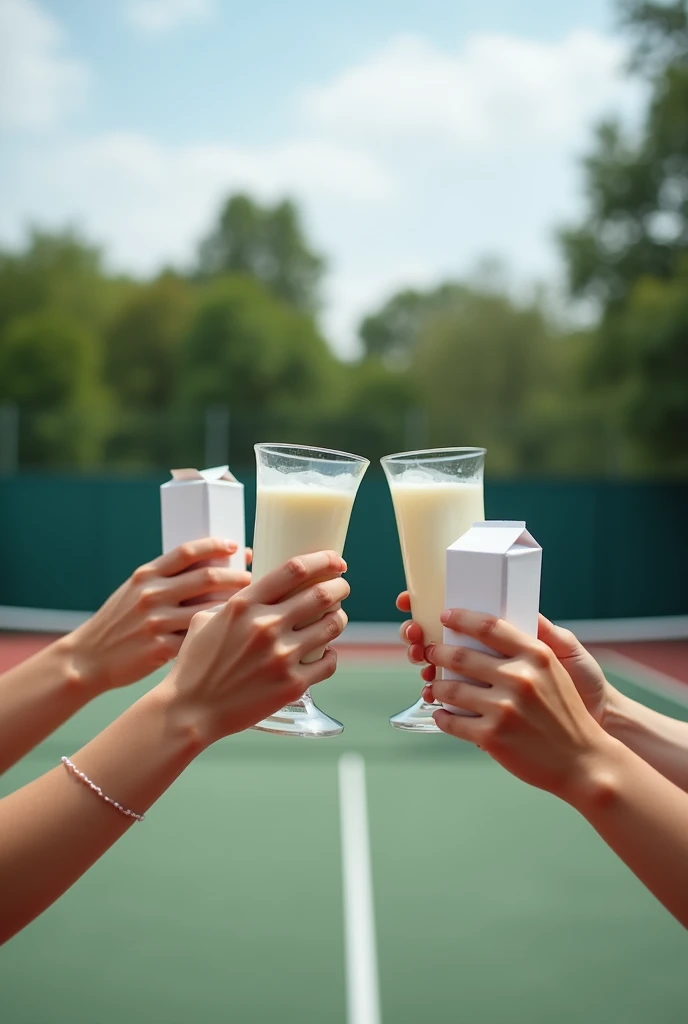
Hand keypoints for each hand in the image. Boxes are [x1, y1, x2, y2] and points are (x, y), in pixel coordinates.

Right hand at [67, 538, 251, 690]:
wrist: (89, 657)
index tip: (235, 546)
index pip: (187, 552)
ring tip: (251, 605)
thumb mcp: (133, 591)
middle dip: (236, 575)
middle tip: (251, 576)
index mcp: (146, 575)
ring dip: (234, 605)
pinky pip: (199, 638)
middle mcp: (151, 595)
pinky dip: (219, 635)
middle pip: (206, 577)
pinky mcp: (161, 648)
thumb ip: (163, 579)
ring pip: (209, 608)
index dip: (215, 545)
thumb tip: (206, 565)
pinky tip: (234, 634)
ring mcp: (157, 622)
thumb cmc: (117, 622)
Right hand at [156, 550, 349, 742]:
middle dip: (339, 587)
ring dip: (339, 618)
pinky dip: (331, 654)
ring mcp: (281, 657)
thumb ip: (235, 602)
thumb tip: (258, 589)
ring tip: (336, 617)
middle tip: (342, 586)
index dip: (323, 560)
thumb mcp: (205, 620)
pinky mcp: (292, 685)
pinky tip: (325, 652)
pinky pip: (329, 662)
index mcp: (244, 606)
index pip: (294, 569)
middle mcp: (265, 627)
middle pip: (322, 594)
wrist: (191, 711)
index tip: (336, 560)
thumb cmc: (195, 665)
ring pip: (331, 626)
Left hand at [398, 590, 614, 720]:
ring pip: (451, 689)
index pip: (489, 626)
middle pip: (462, 656)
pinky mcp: (492, 737)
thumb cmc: (565, 713)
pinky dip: (442, 716)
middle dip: (439, 653)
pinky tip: (442, 714)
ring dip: (437, 686)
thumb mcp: (554, 671)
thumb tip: (486, 633)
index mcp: (536, 656)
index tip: (446, 616)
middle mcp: (519, 678)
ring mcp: (504, 709)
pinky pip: (452, 721)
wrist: (583, 760)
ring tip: (434, 686)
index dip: (462, 618)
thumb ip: (525, 651)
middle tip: (431, 652)